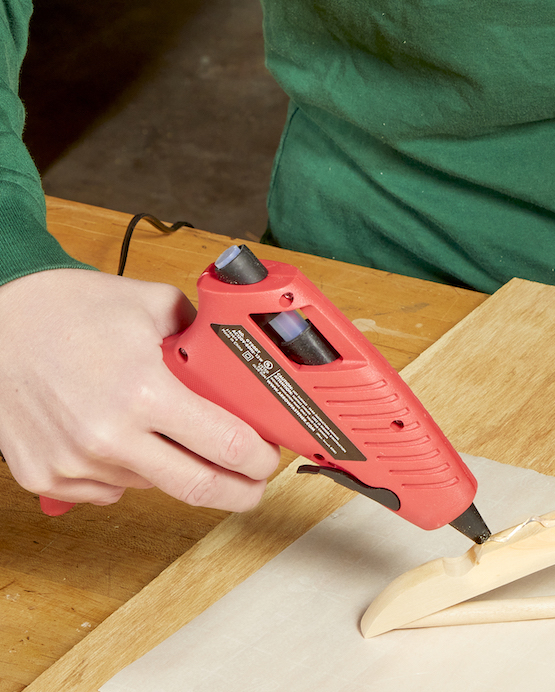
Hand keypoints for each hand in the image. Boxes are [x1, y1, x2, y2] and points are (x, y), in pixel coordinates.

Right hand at [0, 269, 279, 509]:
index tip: (269, 457)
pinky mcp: (47, 479)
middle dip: (239, 491)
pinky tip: (123, 437)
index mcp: (143, 391)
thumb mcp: (151, 303)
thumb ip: (201, 333)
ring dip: (175, 467)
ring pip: (153, 485)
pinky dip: (129, 471)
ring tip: (169, 432)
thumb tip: (239, 360)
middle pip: (198, 487)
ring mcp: (76, 463)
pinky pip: (110, 490)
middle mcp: (109, 436)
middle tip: (252, 482)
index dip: (259, 458)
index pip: (226, 445)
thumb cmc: (66, 310)